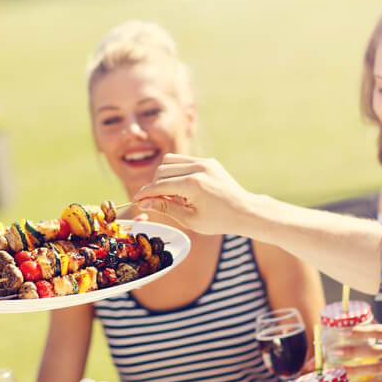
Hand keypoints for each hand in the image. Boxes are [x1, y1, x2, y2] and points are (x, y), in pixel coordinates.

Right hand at [132, 154, 255, 235]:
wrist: (245, 211)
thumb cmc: (218, 221)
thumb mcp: (190, 220)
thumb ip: (165, 207)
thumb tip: (143, 202)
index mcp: (193, 184)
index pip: (159, 185)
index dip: (145, 193)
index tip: (136, 200)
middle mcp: (198, 168)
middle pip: (162, 170)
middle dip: (153, 184)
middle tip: (154, 200)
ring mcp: (204, 162)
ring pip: (170, 161)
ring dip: (163, 175)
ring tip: (169, 193)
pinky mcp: (208, 161)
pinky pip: (183, 161)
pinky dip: (176, 171)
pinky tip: (180, 187)